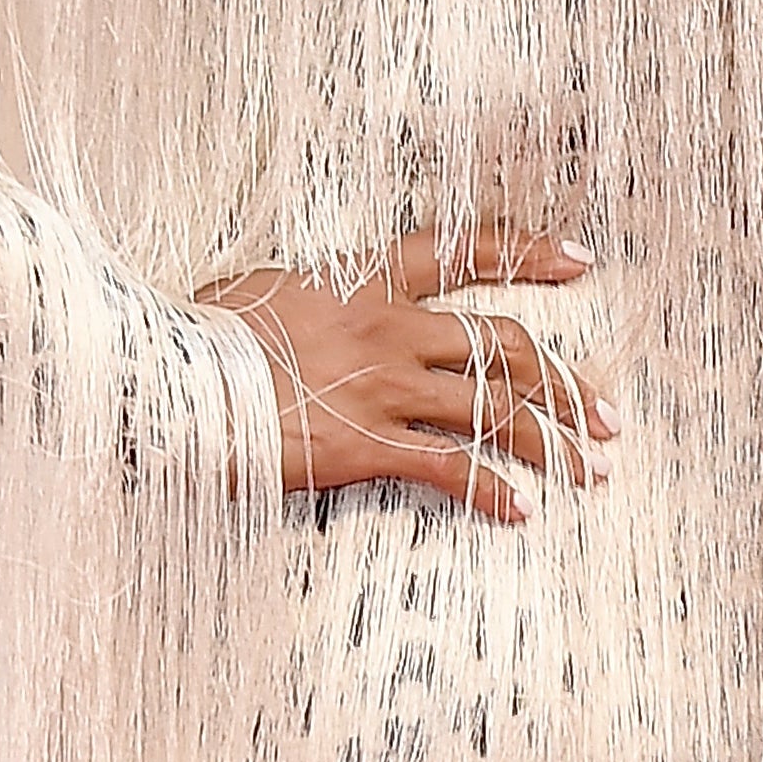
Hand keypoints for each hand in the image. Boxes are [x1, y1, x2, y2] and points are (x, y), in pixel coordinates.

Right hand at [198, 227, 616, 523]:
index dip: (527, 252)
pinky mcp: (360, 445)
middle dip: (565, 382)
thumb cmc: (194, 337)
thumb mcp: (261, 293)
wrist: (156, 376)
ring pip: (492, 407)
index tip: (580, 260)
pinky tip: (521, 510)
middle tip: (606, 416)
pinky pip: (447, 468)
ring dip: (551, 442)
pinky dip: (492, 491)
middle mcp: (386, 326)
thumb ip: (308, 298)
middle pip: (503, 344)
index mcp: (362, 280)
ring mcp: (378, 386)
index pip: (462, 250)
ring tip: (591, 471)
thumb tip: (308, 299)